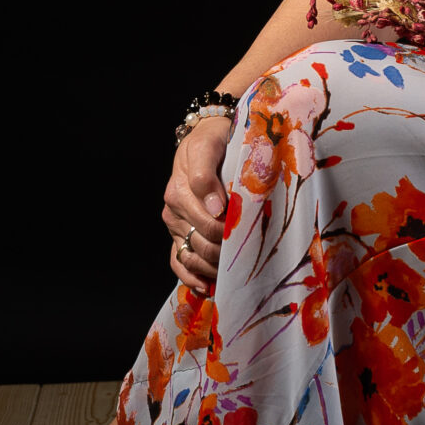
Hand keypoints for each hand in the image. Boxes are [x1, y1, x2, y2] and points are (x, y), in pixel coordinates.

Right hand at [161, 114, 229, 293]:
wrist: (205, 137)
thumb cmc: (214, 139)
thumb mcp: (210, 145)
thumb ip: (207, 175)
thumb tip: (215, 207)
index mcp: (181, 187)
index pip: (207, 221)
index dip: (229, 230)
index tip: (247, 231)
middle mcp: (174, 208)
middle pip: (202, 242)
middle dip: (226, 250)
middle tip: (249, 253)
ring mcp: (174, 223)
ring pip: (192, 256)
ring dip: (213, 267)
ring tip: (235, 272)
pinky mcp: (177, 233)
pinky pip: (178, 261)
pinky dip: (191, 277)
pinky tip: (208, 287)